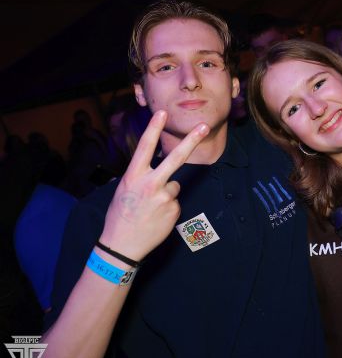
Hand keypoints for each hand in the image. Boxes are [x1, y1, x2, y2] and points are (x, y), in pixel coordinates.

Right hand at [99, 111, 208, 261]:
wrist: (122, 245)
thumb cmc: (121, 215)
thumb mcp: (124, 190)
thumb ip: (140, 176)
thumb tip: (154, 168)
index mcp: (133, 176)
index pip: (145, 147)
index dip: (154, 128)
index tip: (162, 112)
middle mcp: (150, 184)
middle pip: (176, 158)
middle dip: (191, 140)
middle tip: (205, 126)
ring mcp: (164, 197)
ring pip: (174, 185)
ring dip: (166, 193)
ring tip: (151, 208)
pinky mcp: (174, 209)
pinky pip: (175, 201)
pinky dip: (168, 207)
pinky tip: (156, 216)